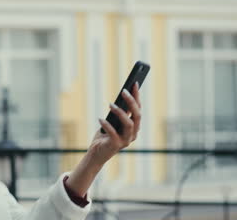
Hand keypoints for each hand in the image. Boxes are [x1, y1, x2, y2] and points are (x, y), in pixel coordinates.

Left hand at [65, 82, 141, 196]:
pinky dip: (106, 125)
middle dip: (131, 102)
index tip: (134, 83)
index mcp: (134, 127)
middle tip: (123, 91)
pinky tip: (100, 119)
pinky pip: (113, 133)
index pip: (139, 109)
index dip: (137, 96)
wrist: (97, 153)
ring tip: (110, 104)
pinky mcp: (116, 145)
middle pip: (137, 116)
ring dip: (120, 112)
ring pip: (128, 124)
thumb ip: (118, 113)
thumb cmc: (104, 135)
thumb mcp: (112, 121)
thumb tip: (120, 96)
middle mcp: (133, 133)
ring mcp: (126, 140)